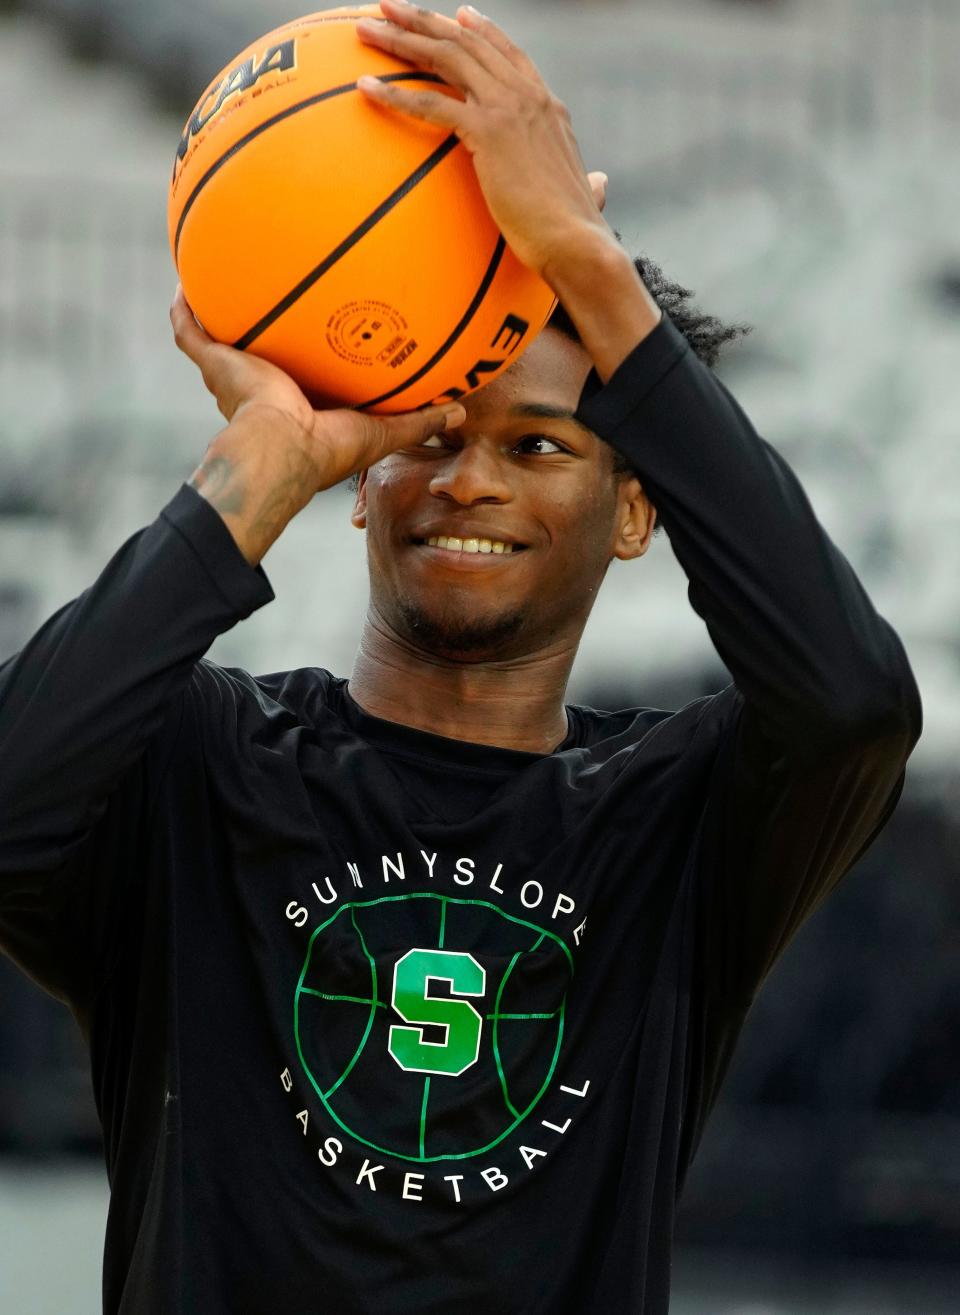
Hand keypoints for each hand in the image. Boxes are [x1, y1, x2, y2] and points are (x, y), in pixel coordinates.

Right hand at [170, 284, 465, 494]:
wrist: (282, 449)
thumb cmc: (329, 449)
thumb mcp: (385, 432)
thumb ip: (420, 420)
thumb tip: (461, 411)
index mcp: (299, 403)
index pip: (306, 375)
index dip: (311, 355)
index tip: (322, 331)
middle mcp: (263, 389)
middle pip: (259, 352)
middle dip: (262, 329)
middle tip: (272, 299)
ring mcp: (234, 376)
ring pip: (221, 339)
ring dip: (219, 311)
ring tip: (220, 277)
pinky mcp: (215, 364)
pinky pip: (190, 330)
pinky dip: (184, 307)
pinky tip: (183, 280)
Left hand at [355, 0, 614, 283]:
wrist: (576, 241)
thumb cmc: (578, 233)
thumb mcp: (587, 196)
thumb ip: (591, 186)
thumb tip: (601, 187)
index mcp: (548, 107)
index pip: (509, 55)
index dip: (482, 30)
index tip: (459, 14)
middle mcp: (528, 96)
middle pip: (467, 42)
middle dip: (424, 20)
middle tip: (387, 6)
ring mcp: (508, 108)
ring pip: (445, 58)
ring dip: (401, 40)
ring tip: (364, 30)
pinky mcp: (487, 132)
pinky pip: (430, 105)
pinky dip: (394, 95)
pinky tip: (365, 88)